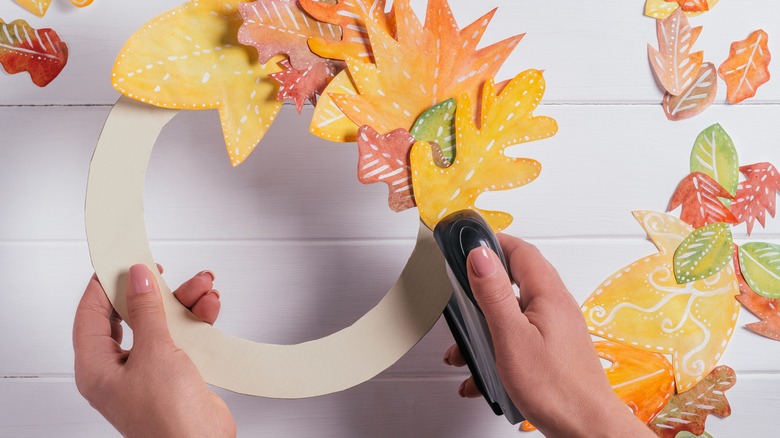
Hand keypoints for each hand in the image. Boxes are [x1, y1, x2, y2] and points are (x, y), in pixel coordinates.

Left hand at [73, 265, 235, 436]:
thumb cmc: (167, 420)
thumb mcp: (154, 353)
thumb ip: (146, 311)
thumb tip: (137, 278)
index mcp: (96, 367)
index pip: (91, 313)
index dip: (105, 283)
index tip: (122, 259)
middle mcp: (118, 369)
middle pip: (130, 315)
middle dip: (154, 292)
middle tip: (165, 271)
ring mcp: (147, 372)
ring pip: (159, 323)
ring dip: (182, 304)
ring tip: (201, 287)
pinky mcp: (174, 374)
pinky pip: (180, 337)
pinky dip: (195, 321)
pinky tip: (207, 308)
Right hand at [442, 235, 653, 436]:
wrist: (586, 429)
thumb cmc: (555, 388)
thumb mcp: (511, 336)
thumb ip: (494, 293)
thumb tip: (480, 254)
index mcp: (548, 295)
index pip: (520, 251)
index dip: (493, 242)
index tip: (468, 243)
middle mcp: (556, 307)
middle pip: (516, 280)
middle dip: (484, 289)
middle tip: (462, 292)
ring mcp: (556, 329)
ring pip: (514, 313)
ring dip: (486, 326)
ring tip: (465, 347)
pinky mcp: (553, 350)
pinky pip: (520, 338)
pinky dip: (498, 348)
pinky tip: (483, 372)